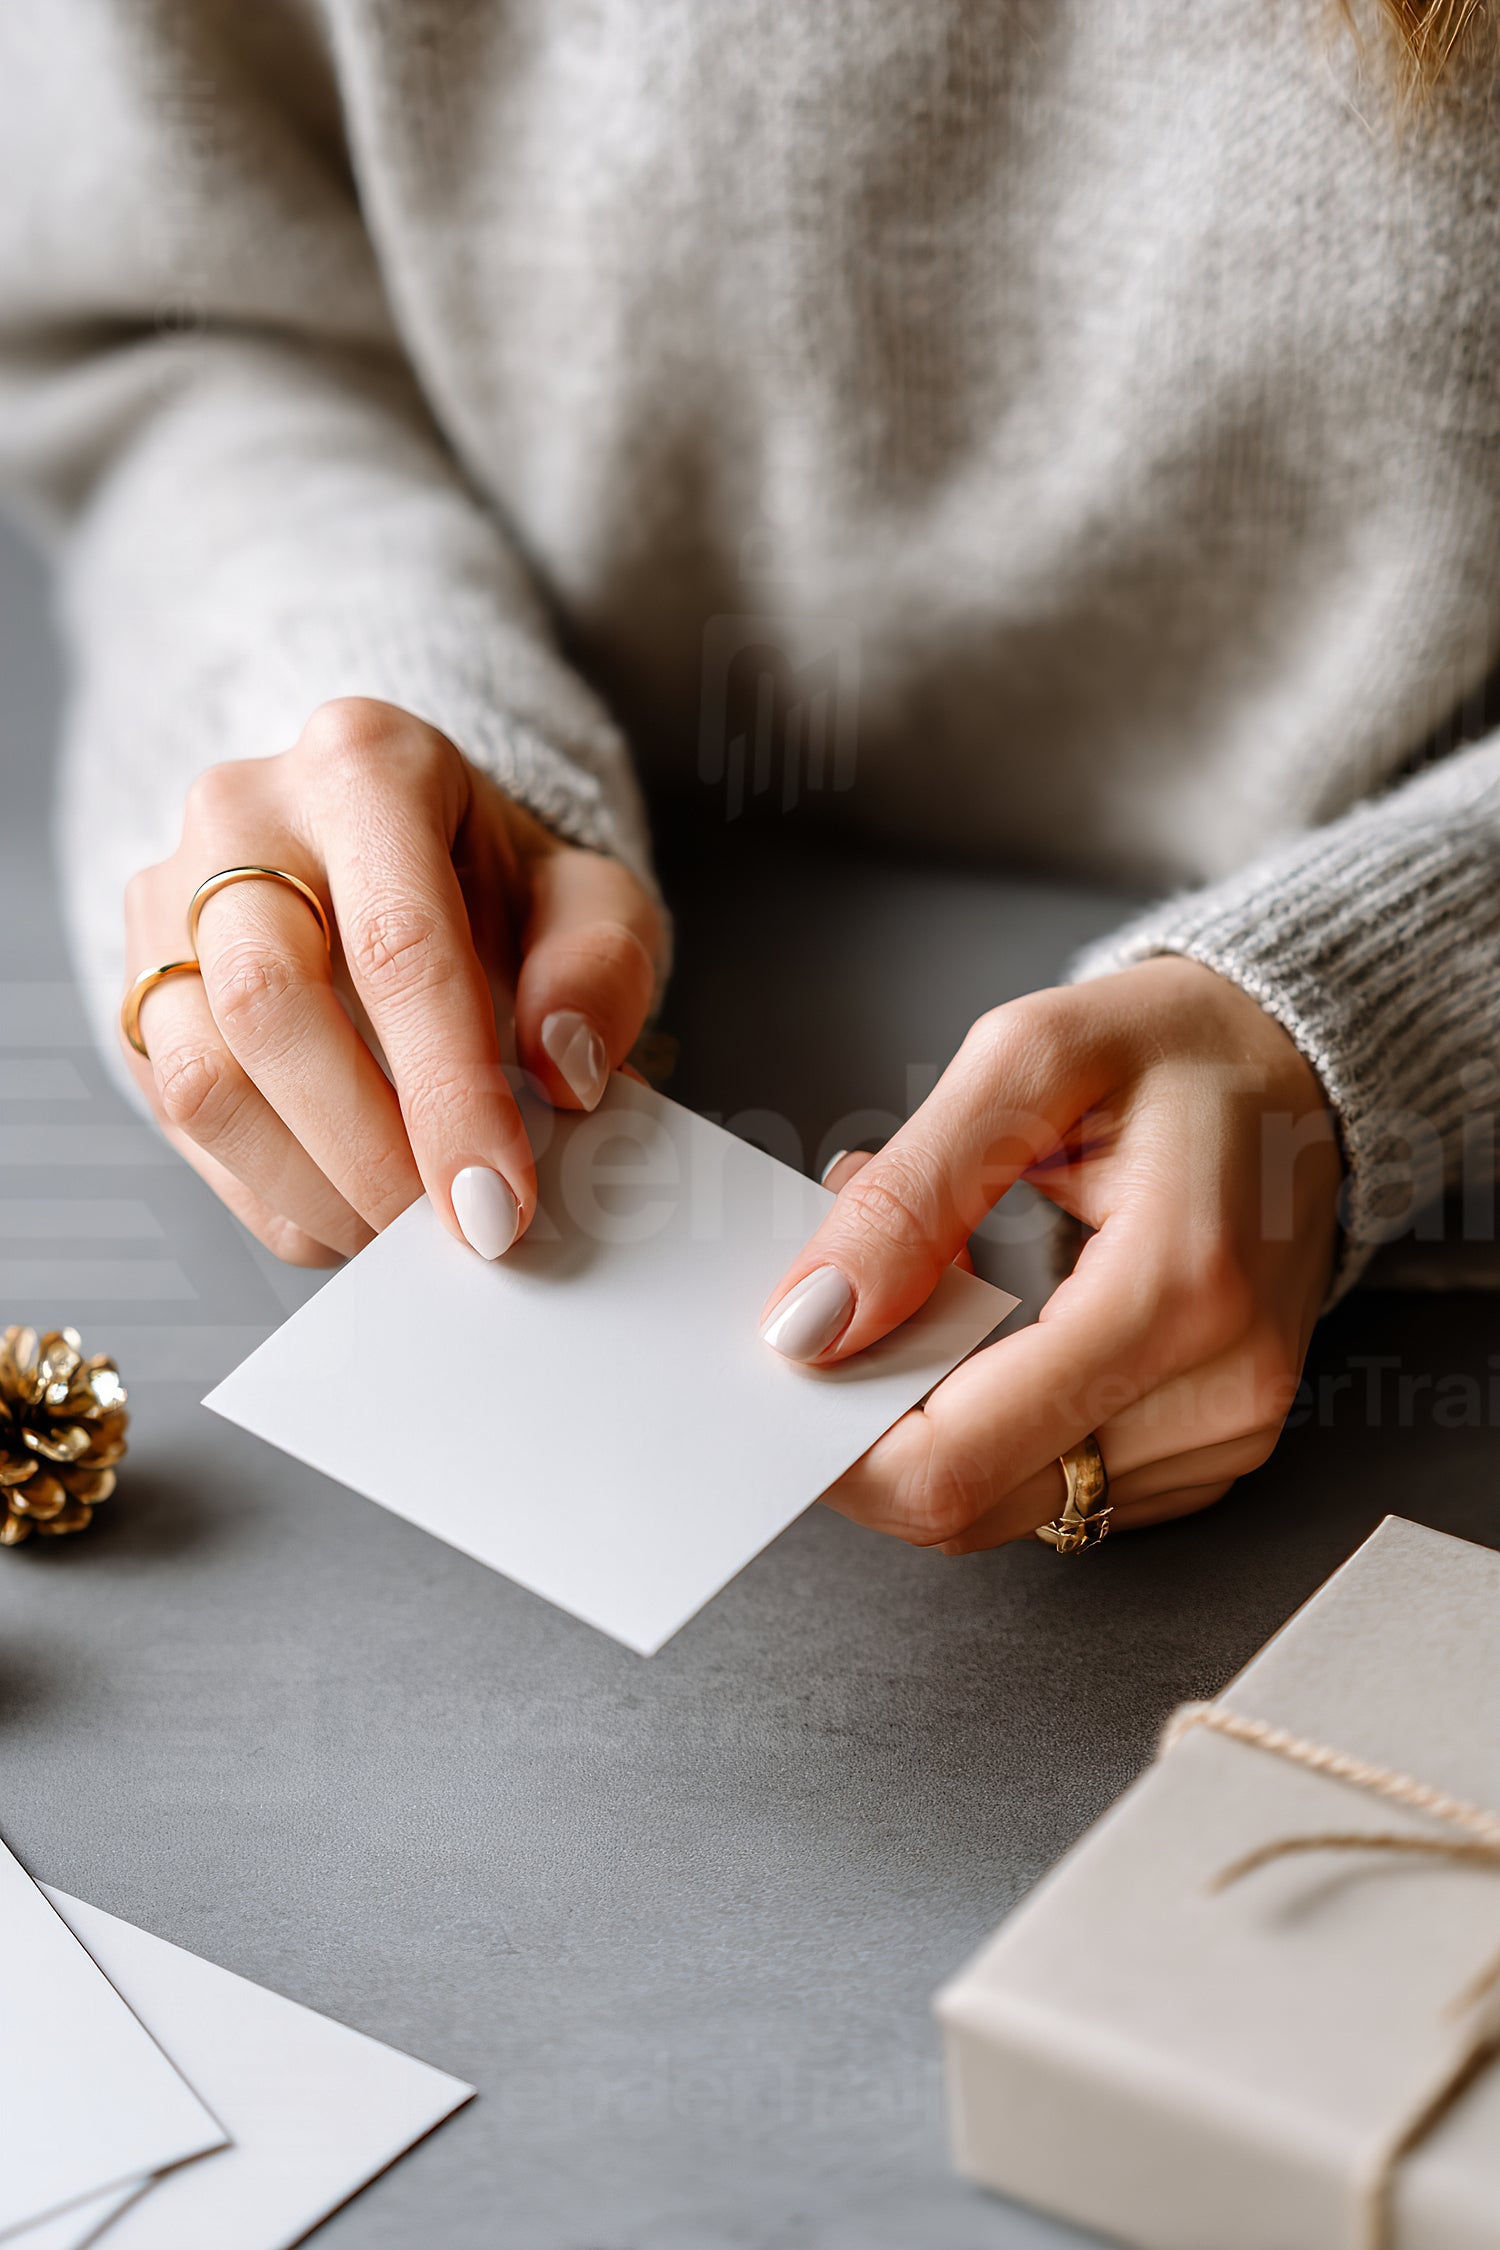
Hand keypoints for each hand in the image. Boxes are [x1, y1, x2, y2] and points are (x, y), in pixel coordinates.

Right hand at [123, 699, 660, 1264]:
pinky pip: (182, 1122)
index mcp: (366, 766)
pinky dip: (275, 1197)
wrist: (403, 861)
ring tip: (407, 1229)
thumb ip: (598, 968)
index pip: (399, 943)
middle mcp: (241, 816)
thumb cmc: (498, 886)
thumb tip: (563, 1068)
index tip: (498, 1203)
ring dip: (312, 1187)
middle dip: (369, 1150)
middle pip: (269, 1003)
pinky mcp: (139, 991)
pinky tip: (354, 1213)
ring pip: (200, 1074)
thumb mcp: (590, 900)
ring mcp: (167, 902)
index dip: (449, 1090)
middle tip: (454, 1232)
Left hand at [760, 958, 1342, 1549]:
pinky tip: (1004, 1325)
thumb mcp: (1025, 1063)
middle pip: (970, 1504)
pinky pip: (1056, 1486)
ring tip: (954, 1278)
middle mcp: (1218, 1392)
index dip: (840, 1439)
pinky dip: (997, 1419)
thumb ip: (909, 1200)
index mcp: (1175, 1292)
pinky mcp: (1211, 1455)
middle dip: (882, 1411)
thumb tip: (810, 1325)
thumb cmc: (1175, 1047)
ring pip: (1004, 1502)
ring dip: (939, 1408)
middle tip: (873, 1287)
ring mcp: (1225, 1437)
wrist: (1301, 1066)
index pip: (955, 1464)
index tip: (796, 1350)